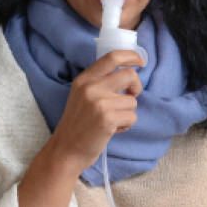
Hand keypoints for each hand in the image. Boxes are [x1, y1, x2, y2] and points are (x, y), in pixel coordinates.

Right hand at [44, 49, 144, 173]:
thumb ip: (99, 83)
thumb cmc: (78, 124)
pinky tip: (112, 130)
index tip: (140, 61)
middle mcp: (91, 87)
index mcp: (84, 79)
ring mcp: (100, 103)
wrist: (66, 150)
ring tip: (112, 121)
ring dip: (127, 112)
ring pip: (132, 101)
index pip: (112, 57)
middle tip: (132, 95)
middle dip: (137, 86)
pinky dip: (126, 125)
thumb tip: (128, 75)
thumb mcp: (81, 96)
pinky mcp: (108, 119)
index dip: (130, 56)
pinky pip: (132, 117)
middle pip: (129, 75)